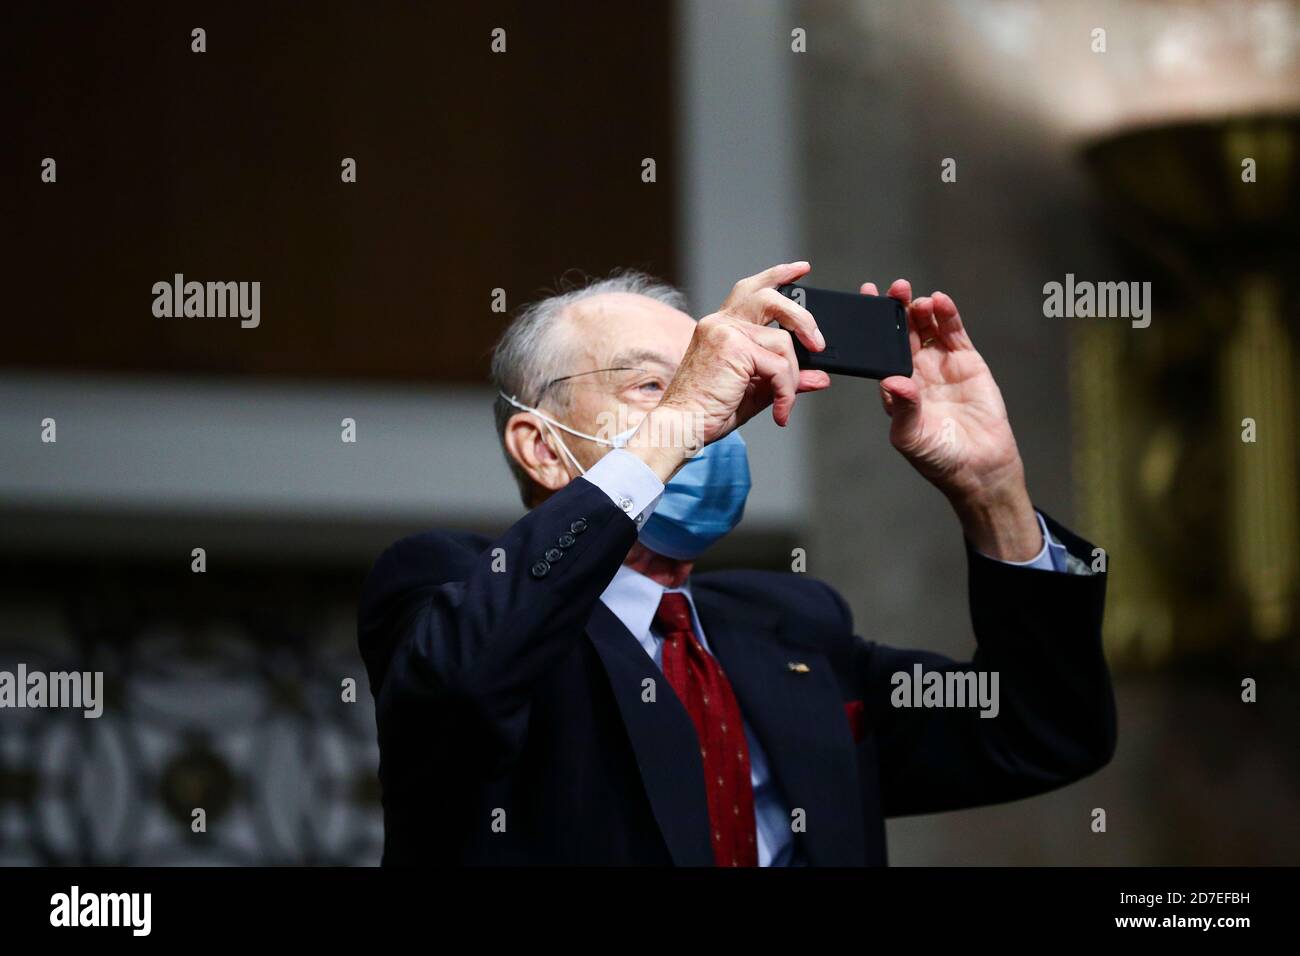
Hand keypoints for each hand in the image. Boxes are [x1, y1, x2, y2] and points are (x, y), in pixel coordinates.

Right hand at [640, 263, 829, 471]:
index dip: (778, 276)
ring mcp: (725, 333)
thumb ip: (787, 379)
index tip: (802, 269)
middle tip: (818, 343)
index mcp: (720, 327)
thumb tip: (820, 377)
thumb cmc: (708, 411)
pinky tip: (780, 411)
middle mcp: (720, 324)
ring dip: (792, 377)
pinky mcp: (734, 349)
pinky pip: (779, 366)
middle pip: (770, 297)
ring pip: (784, 342)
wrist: (681, 427)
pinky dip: (786, 391)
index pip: (751, 290)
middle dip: (802, 316)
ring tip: (784, 403)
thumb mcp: (756, 391)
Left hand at [868, 279, 1041, 560]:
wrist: (980, 467)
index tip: (863, 304)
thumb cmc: (938, 457)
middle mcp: (915, 372)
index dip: (871, 329)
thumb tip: (892, 381)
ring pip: (927, 328)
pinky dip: (948, 316)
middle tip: (892, 289)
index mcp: (894, 387)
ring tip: (914, 296)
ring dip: (920, 309)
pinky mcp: (966, 362)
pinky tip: (940, 301)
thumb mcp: (912, 436)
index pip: (878, 352)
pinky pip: (953, 334)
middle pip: (901, 333)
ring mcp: (940, 365)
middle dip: (895, 310)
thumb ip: (903, 408)